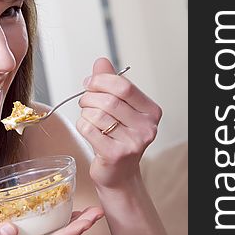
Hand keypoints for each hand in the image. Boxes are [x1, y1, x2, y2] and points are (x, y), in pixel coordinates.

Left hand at [77, 57, 161, 188]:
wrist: (118, 173)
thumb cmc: (117, 138)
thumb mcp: (117, 108)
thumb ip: (110, 84)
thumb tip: (101, 61)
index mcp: (151, 111)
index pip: (124, 86)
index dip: (102, 81)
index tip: (90, 83)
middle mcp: (147, 127)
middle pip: (109, 100)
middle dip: (90, 97)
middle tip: (84, 101)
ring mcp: (133, 143)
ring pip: (97, 114)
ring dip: (85, 113)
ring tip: (87, 117)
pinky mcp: (116, 154)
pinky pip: (89, 130)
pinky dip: (82, 126)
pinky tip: (87, 130)